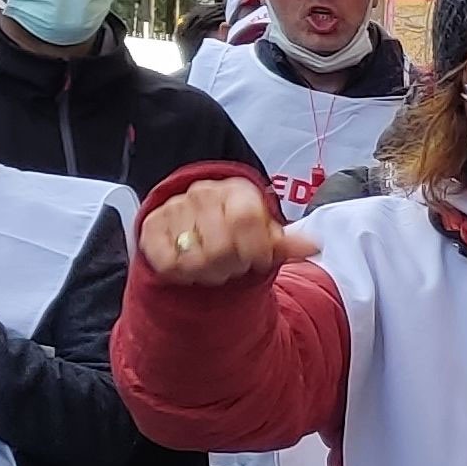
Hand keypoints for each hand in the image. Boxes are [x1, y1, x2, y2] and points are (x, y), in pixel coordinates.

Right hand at [141, 174, 314, 285]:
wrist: (195, 227)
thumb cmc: (238, 233)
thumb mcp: (265, 236)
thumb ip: (287, 242)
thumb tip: (315, 245)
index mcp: (237, 191)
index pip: (246, 219)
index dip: (256, 249)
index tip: (259, 262)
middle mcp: (203, 193)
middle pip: (221, 246)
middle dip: (232, 267)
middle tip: (233, 266)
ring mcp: (175, 209)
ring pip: (194, 258)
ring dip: (208, 273)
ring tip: (213, 267)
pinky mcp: (151, 227)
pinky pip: (168, 263)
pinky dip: (182, 274)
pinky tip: (189, 267)